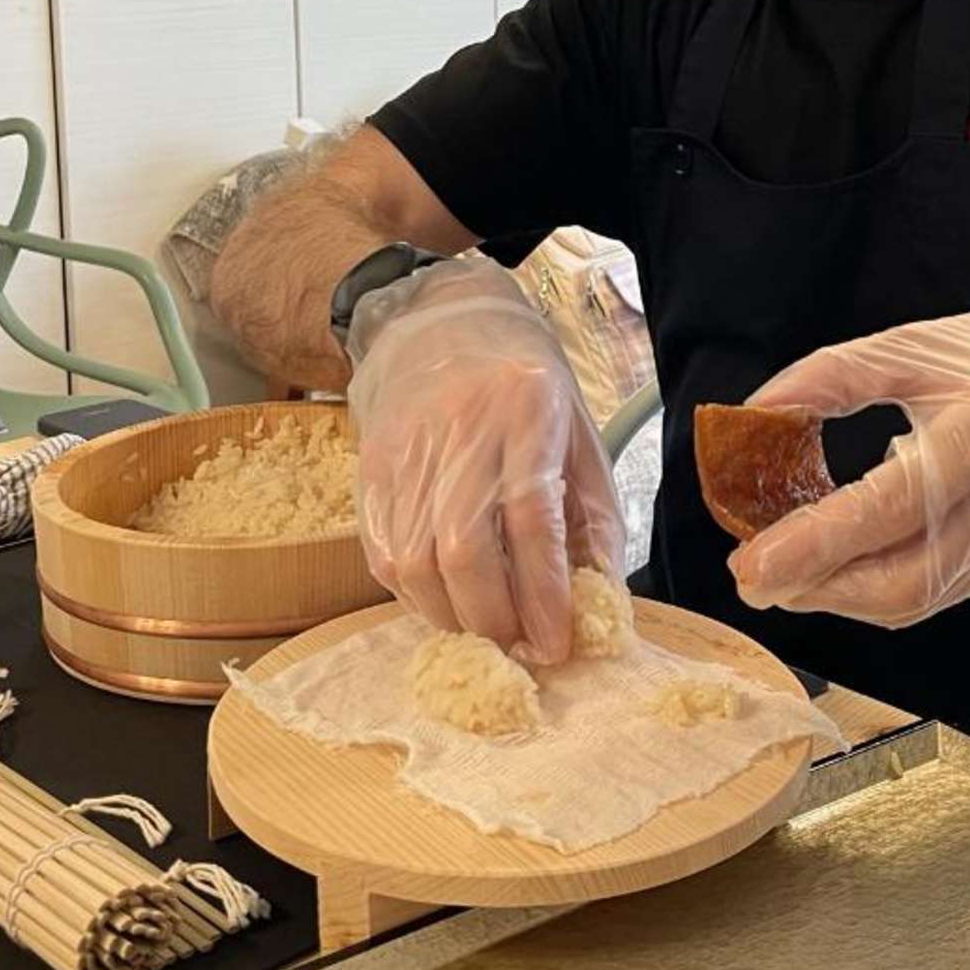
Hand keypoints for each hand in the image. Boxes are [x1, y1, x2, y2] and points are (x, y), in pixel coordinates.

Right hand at [346, 257, 625, 662]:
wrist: (440, 321)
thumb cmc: (524, 386)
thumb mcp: (578, 436)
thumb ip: (593, 521)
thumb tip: (600, 606)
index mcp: (526, 408)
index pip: (530, 516)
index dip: (543, 591)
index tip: (557, 643)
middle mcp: (460, 427)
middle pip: (463, 548)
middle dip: (494, 618)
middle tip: (521, 648)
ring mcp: (406, 449)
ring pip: (415, 560)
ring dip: (452, 617)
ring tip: (487, 632)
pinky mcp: (370, 470)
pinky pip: (382, 554)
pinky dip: (414, 596)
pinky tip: (446, 603)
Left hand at [726, 294, 969, 626]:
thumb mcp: (923, 344)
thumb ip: (835, 376)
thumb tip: (756, 411)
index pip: (887, 508)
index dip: (815, 544)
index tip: (751, 562)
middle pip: (900, 580)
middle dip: (816, 589)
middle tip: (751, 575)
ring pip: (914, 599)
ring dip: (840, 596)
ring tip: (784, 574)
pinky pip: (935, 593)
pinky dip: (877, 589)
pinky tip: (840, 569)